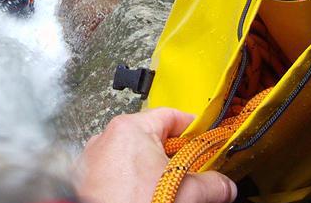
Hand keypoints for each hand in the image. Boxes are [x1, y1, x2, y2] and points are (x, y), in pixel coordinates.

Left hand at [75, 108, 235, 202]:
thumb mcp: (185, 192)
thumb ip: (213, 184)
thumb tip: (224, 185)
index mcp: (130, 128)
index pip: (171, 116)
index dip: (193, 129)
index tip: (206, 140)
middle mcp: (108, 137)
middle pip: (152, 137)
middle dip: (174, 155)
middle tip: (190, 171)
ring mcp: (94, 159)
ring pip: (133, 156)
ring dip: (152, 169)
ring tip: (165, 187)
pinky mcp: (85, 179)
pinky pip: (116, 171)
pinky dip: (132, 180)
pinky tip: (143, 194)